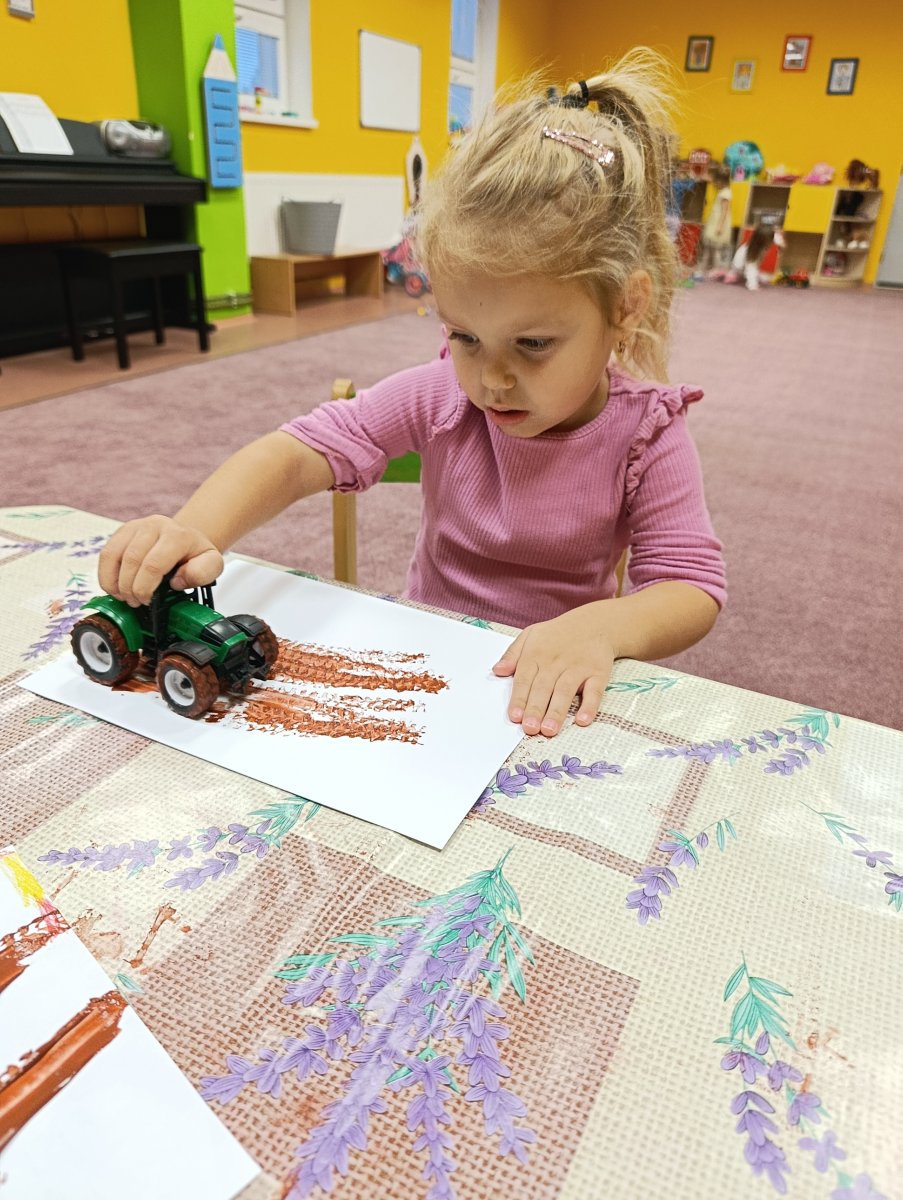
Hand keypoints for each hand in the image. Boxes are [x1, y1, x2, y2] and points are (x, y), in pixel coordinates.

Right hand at [98, 515, 223, 605]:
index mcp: (177, 535)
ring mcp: (136, 526)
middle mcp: (155, 525)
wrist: (186, 538)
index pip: (153, 564)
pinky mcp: (122, 531)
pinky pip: (106, 554)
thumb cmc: (195, 554)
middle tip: (136, 602)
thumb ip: (202, 573)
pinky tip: (115, 587)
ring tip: (124, 597)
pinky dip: (106, 575)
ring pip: (114, 556)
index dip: (145, 588)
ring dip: (115, 583)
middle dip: (130, 588)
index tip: (146, 601)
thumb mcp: (212, 564)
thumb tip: (177, 581)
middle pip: (132, 560)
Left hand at [491, 605, 614, 736]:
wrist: (596, 623)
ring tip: (549, 730)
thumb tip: (497, 670)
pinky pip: (594, 691)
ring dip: (557, 711)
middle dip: (536, 709)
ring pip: (566, 691)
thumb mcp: (531, 635)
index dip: (519, 698)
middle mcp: (557, 662)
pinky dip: (589, 706)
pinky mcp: (598, 673)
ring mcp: (578, 667)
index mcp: (537, 654)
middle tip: (530, 728)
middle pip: (544, 688)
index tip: (515, 717)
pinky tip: (583, 720)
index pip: (525, 679)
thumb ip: (512, 654)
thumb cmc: (558, 634)